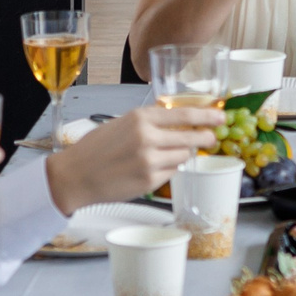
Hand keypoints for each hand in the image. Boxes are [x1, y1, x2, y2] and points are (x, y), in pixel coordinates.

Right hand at [44, 105, 225, 214]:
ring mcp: (150, 161)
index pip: (184, 114)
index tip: (220, 116)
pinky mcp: (150, 181)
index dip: (207, 115)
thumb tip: (177, 117)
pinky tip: (151, 168)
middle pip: (191, 136)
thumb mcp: (121, 123)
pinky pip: (171, 172)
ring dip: (181, 155)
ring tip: (162, 155)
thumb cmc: (95, 149)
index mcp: (140, 118)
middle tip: (213, 137)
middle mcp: (147, 138)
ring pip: (183, 156)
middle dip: (206, 137)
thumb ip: (149, 120)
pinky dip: (168, 169)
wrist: (75, 176)